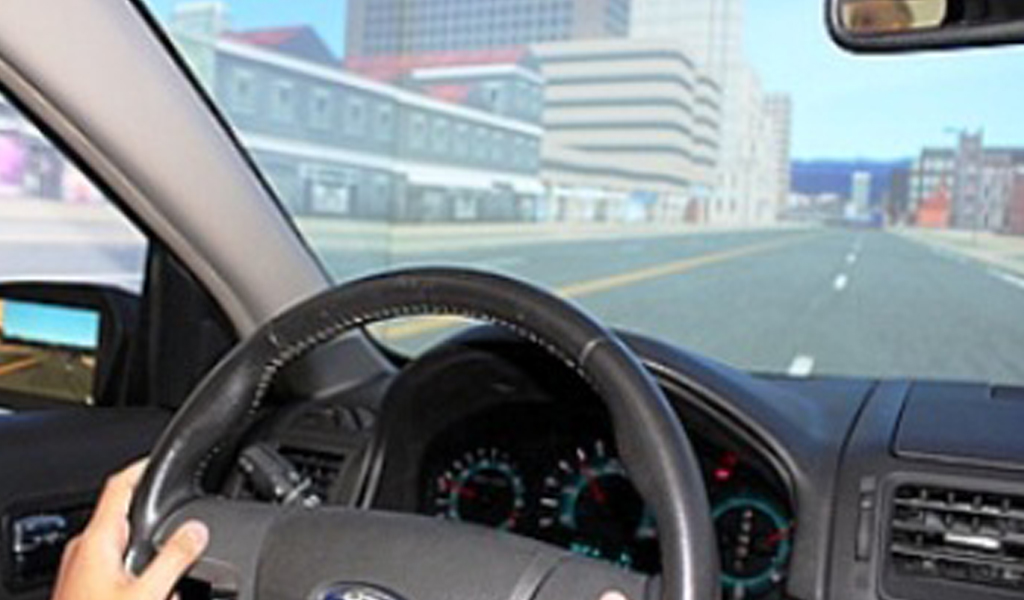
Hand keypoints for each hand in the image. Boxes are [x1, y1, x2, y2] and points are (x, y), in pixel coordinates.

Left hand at [51, 460, 208, 599]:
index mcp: (97, 540)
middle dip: (157, 522)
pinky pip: (118, 569)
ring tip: (172, 578)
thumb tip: (197, 529)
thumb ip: (175, 557)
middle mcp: (84, 550)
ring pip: (123, 547)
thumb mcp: (148, 594)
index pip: (119, 486)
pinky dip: (140, 574)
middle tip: (185, 526)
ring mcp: (80, 571)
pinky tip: (156, 595)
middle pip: (126, 518)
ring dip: (150, 555)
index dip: (142, 467)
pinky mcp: (84, 590)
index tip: (162, 460)